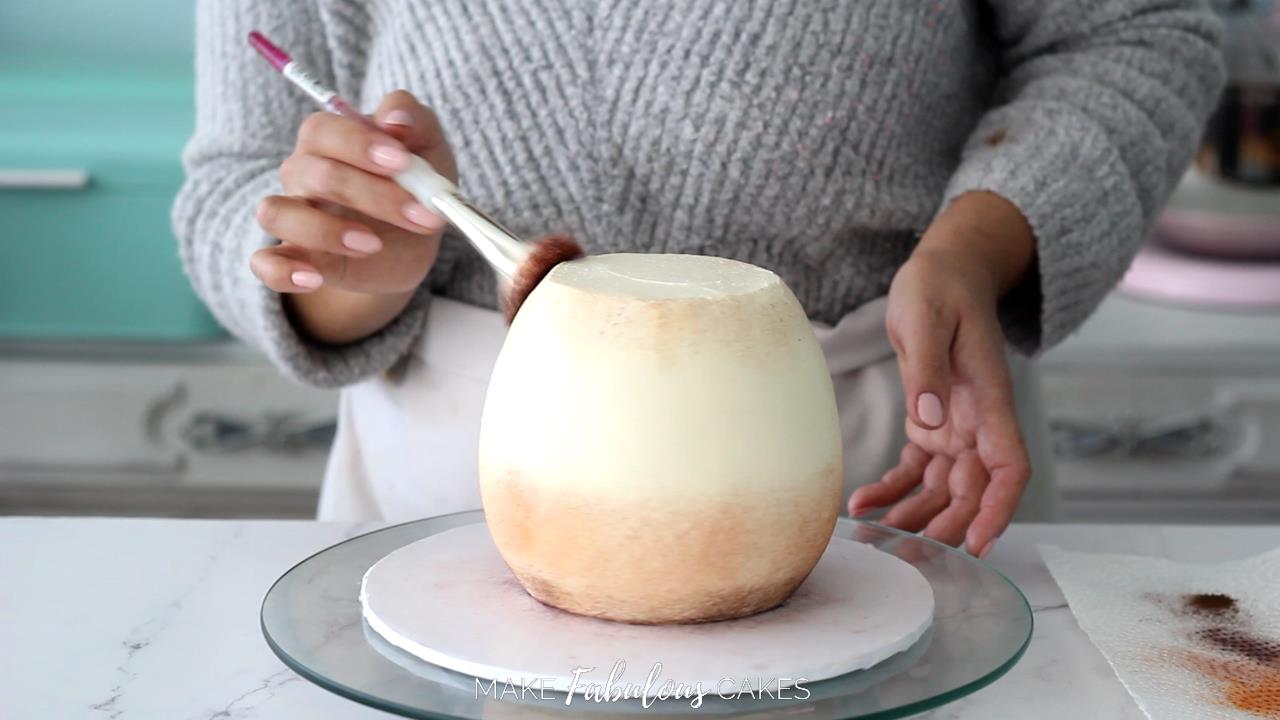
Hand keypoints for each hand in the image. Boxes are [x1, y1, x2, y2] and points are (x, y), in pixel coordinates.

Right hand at [252, 90, 457, 343]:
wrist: (414, 242)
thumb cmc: (414, 184)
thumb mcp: (428, 148)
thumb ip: (414, 121)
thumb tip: (394, 117)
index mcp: (329, 140)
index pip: (324, 130)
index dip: (360, 144)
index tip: (402, 162)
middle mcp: (302, 175)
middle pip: (315, 174)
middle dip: (372, 194)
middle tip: (421, 214)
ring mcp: (295, 218)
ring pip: (277, 213)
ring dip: (325, 231)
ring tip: (374, 244)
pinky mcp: (296, 260)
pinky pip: (266, 264)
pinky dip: (282, 270)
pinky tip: (315, 278)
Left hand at [847, 192, 1035, 556]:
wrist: (942, 271)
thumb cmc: (938, 288)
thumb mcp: (926, 319)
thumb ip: (926, 370)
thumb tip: (931, 421)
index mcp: (990, 399)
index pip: (1010, 466)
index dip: (999, 509)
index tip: (978, 544)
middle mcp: (978, 420)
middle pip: (974, 489)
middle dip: (947, 526)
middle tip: (908, 555)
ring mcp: (956, 424)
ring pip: (943, 487)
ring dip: (915, 515)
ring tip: (874, 533)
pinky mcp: (932, 420)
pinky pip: (916, 467)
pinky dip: (893, 489)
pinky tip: (863, 502)